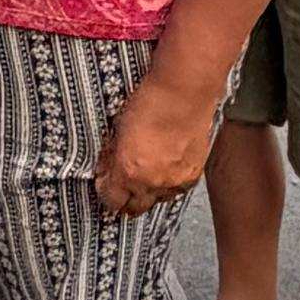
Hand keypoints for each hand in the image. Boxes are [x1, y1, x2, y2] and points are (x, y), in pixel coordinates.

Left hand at [94, 69, 222, 222]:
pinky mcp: (193, 176)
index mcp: (128, 171)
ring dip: (149, 191)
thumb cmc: (150, 101)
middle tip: (123, 187)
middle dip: (126, 199)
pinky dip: (170, 183)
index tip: (105, 182)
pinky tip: (166, 166)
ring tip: (147, 172)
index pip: (111, 200)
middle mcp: (151, 182)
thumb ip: (113, 155)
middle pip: (134, 208)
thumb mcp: (119, 128)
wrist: (184, 91)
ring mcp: (174, 181)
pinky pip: (176, 190)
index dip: (106, 191)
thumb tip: (108, 168)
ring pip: (157, 200)